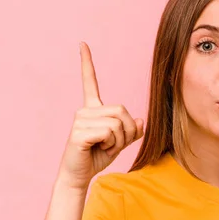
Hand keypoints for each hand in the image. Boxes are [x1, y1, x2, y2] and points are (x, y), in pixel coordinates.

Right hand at [56, 42, 144, 189]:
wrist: (78, 176)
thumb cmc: (96, 157)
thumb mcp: (119, 143)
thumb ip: (131, 131)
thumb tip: (140, 120)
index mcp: (92, 110)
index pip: (90, 82)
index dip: (87, 63)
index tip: (83, 43)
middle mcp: (84, 111)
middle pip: (122, 110)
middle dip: (127, 131)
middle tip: (113, 144)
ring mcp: (80, 120)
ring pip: (117, 123)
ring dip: (119, 141)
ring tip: (104, 147)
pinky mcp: (78, 132)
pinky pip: (109, 133)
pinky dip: (111, 145)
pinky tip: (97, 149)